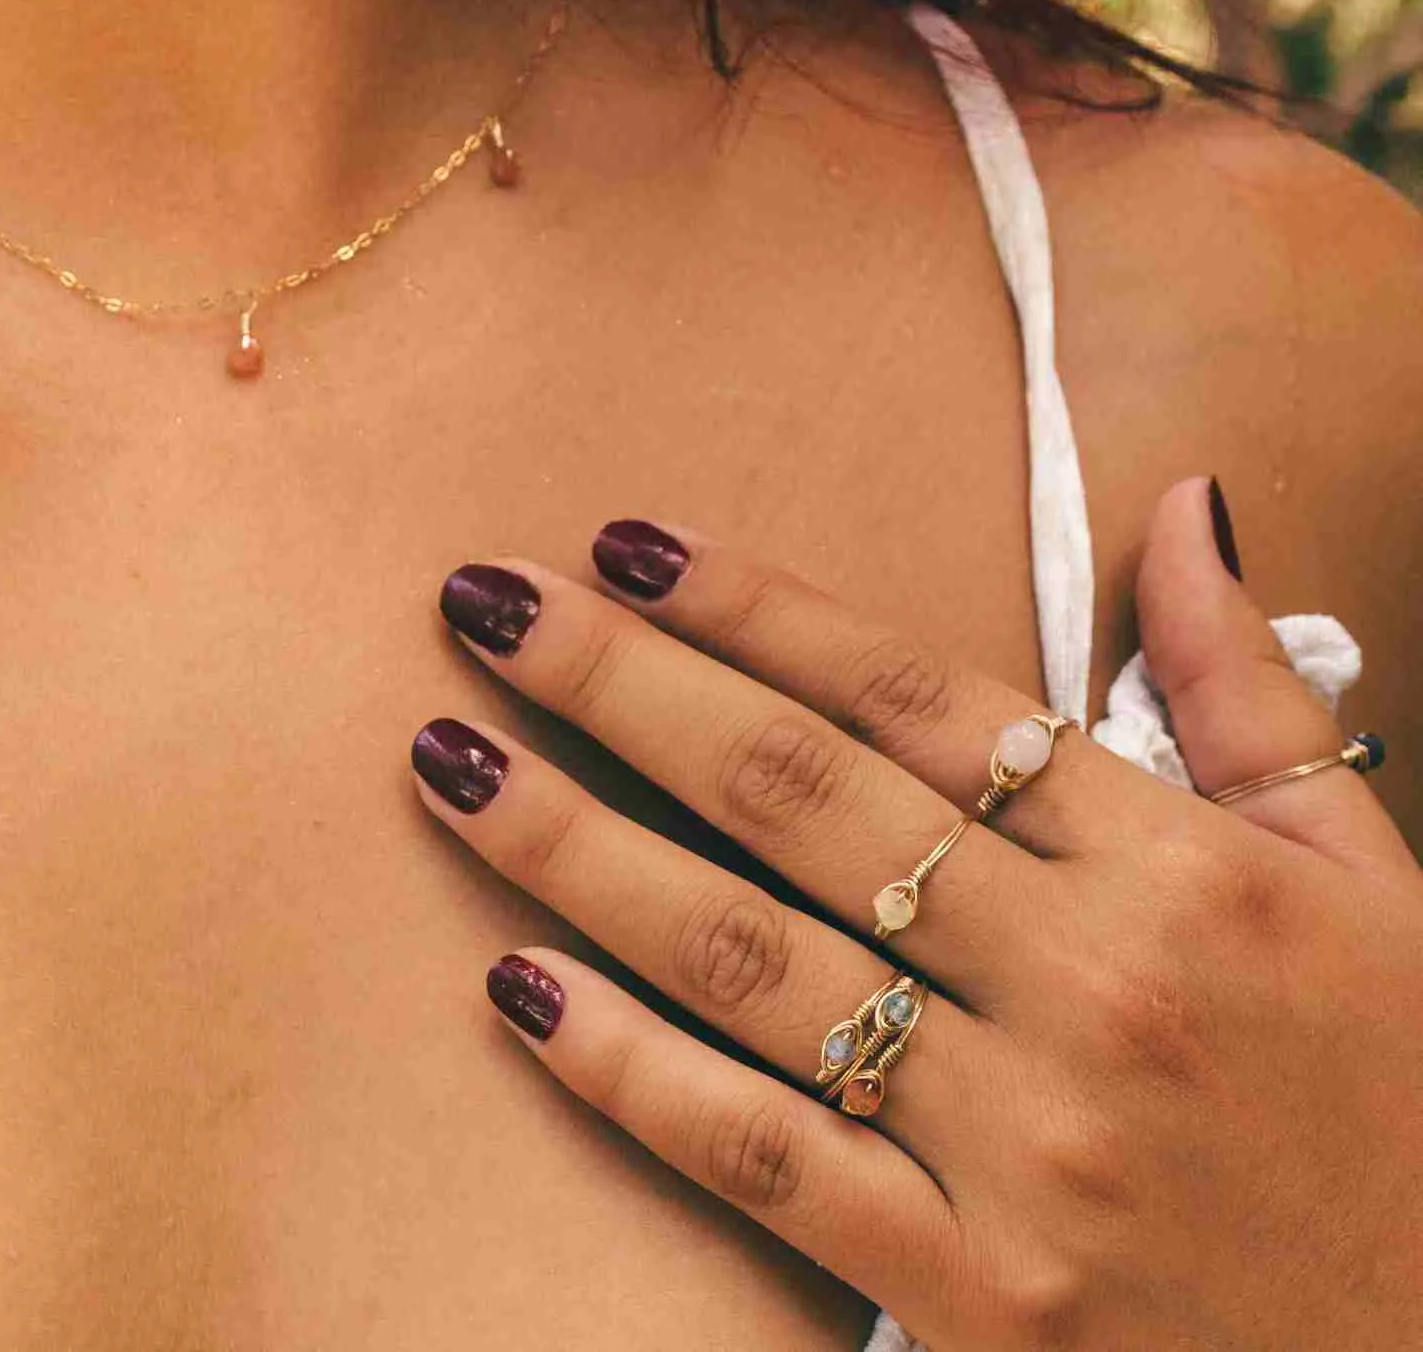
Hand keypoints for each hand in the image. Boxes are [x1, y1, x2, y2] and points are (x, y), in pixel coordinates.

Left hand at [408, 479, 1421, 1349]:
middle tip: (486, 605)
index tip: (628, 544)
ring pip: (747, 959)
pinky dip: (627, 1072)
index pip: (914, 693)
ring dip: (575, 846)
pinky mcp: (978, 1296)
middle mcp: (1087, 985)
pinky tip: (513, 989)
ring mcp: (1020, 1147)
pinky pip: (766, 1161)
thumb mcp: (1371, 877)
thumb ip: (1247, 689)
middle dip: (621, 683)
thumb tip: (1183, 504)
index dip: (754, 605)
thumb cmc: (1412, 1104)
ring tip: (449, 763)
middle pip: (799, 795)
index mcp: (1179, 868)